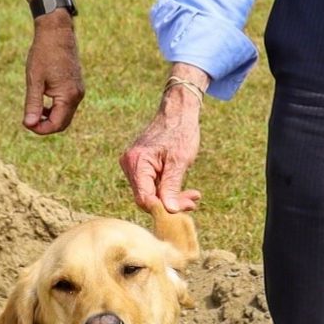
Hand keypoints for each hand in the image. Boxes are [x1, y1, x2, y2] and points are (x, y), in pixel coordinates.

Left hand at [21, 12, 83, 134]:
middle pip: (62, 123)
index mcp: (68, 95)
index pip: (56, 125)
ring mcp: (78, 91)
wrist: (57, 32)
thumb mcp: (34, 80)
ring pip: (65, 115)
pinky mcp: (76, 86)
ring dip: (50, 117)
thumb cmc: (43, 53)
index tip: (25, 122)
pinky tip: (42, 101)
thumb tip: (29, 124)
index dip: (40, 129)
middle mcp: (77, 95)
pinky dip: (55, 108)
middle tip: (28, 119)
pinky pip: (67, 105)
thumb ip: (33, 104)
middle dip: (45, 126)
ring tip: (33, 110)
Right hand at [121, 75, 204, 215]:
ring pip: (151, 193)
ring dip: (172, 197)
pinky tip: (185, 190)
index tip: (186, 207)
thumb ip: (172, 187)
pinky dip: (168, 189)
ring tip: (193, 195)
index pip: (145, 199)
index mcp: (137, 162)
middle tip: (194, 201)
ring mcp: (134, 165)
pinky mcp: (141, 166)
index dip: (163, 208)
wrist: (178, 112)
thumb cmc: (180, 131)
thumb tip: (170, 211)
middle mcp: (130, 164)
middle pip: (148, 197)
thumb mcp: (179, 161)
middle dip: (171, 202)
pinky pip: (152, 185)